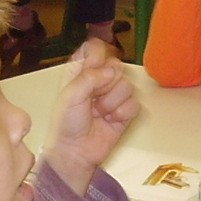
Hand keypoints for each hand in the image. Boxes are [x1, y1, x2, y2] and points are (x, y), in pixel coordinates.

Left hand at [41, 40, 138, 195]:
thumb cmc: (67, 124)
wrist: (76, 151)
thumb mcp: (70, 96)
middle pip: (115, 65)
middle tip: (93, 98)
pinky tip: (110, 121)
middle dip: (106, 83)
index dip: (98, 56)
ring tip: (98, 113)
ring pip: (126, 85)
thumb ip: (89, 77)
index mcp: (80, 71)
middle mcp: (98, 80)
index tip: (94, 67)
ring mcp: (113, 95)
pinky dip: (121, 114)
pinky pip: (134, 103)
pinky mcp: (125, 111)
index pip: (95, 48)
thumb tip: (110, 71)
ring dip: (111, 102)